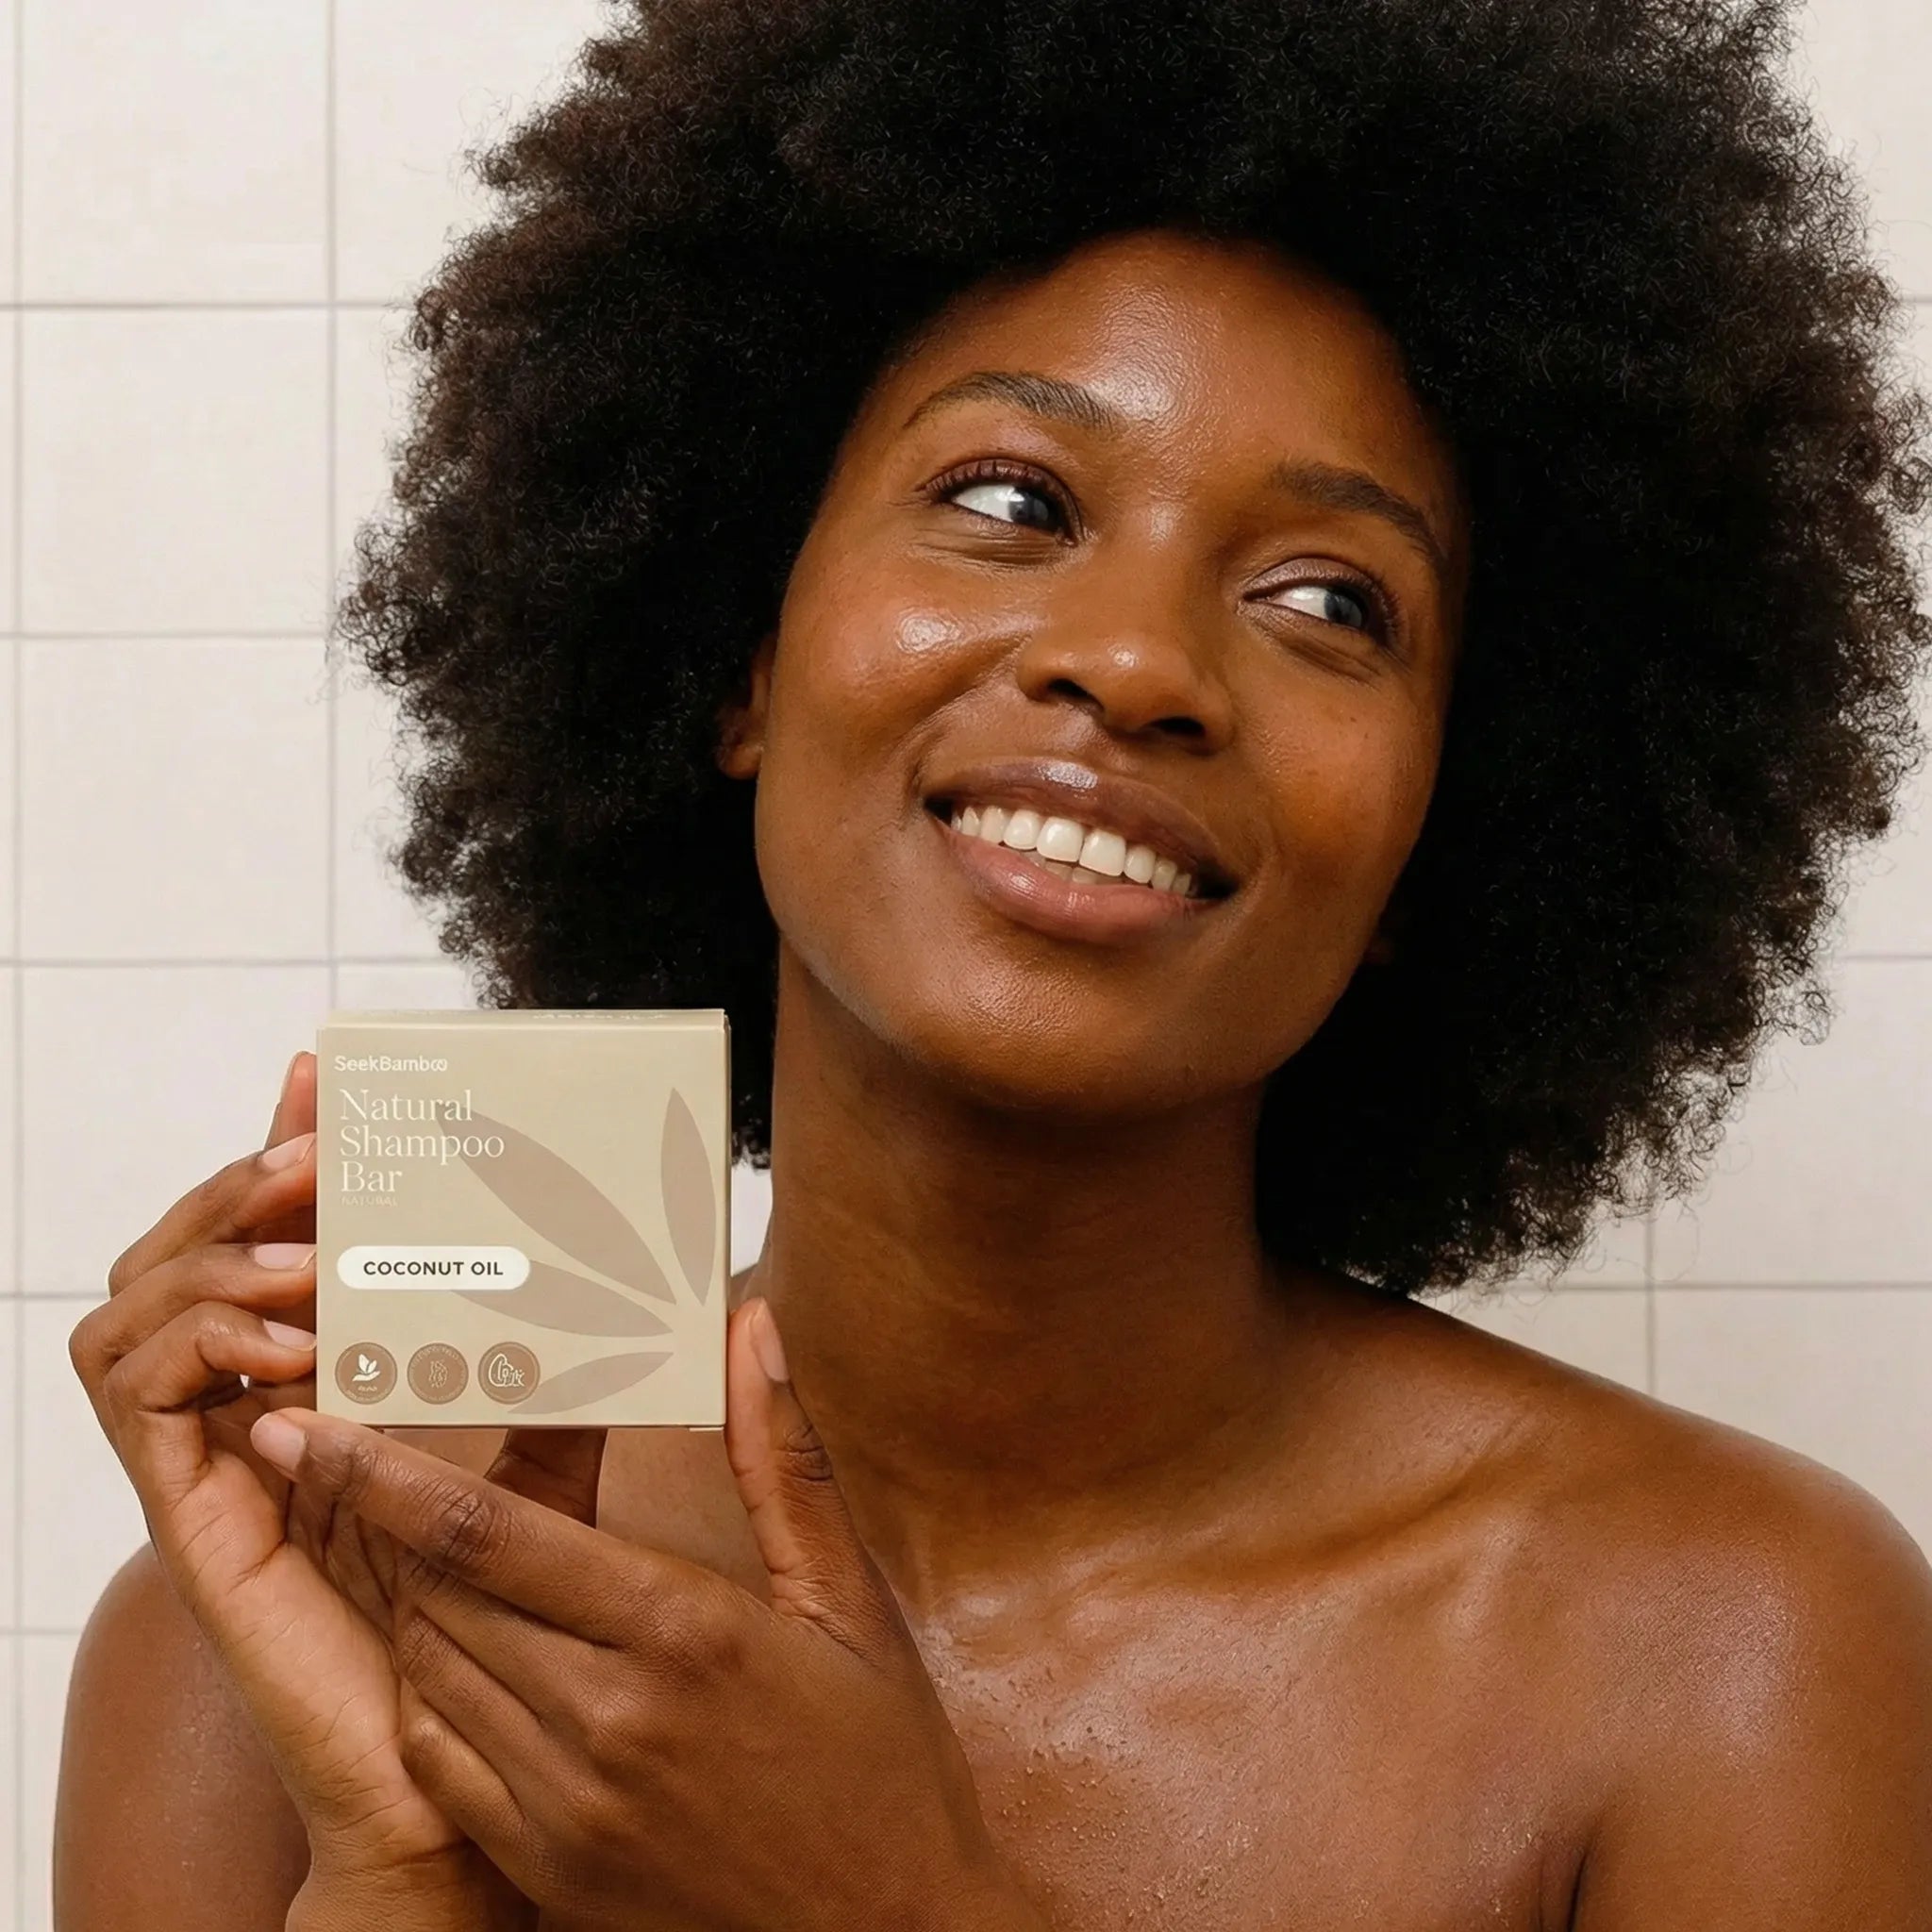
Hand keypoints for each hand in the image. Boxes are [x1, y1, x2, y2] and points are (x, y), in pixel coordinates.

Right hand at [70, 1051, 532, 1925]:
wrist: (456, 1782)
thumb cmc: (494, 1627)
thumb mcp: (540, 1473)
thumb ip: (561, 1390)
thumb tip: (642, 1290)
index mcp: (314, 1392)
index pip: (266, 1244)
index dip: (276, 1150)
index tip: (321, 1072)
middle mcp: (245, 1418)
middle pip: (175, 1258)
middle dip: (233, 1184)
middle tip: (312, 1152)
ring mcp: (207, 1469)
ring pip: (128, 1310)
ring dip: (210, 1254)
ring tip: (309, 1250)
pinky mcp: (189, 1523)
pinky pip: (136, 1396)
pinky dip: (200, 1338)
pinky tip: (290, 1335)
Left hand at [248, 1298, 1043, 1931]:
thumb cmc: (881, 1758)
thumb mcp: (847, 1599)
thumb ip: (782, 1458)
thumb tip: (750, 1328)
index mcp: (682, 1632)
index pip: (487, 1534)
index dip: (381, 1474)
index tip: (307, 1427)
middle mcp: (606, 1719)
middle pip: (437, 1595)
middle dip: (371, 1517)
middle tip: (333, 1452)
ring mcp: (567, 1803)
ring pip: (429, 1671)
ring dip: (400, 1595)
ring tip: (381, 1531)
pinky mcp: (549, 1863)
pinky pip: (443, 1757)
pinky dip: (425, 1686)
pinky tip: (445, 1641)